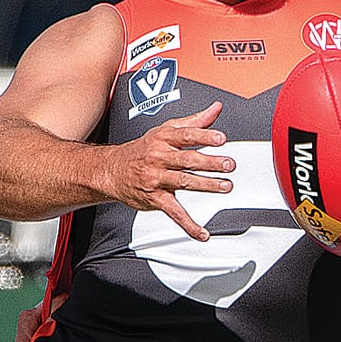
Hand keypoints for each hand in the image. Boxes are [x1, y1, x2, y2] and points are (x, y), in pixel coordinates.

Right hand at [98, 100, 233, 240]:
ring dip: (206, 185)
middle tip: (228, 164)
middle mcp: (159, 158)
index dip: (204, 136)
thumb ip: (195, 121)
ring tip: (225, 186)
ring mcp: (156, 179)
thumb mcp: (167, 130)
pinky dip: (189, 225)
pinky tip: (203, 233)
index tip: (221, 138)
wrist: (112, 170)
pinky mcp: (155, 199)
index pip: (186, 136)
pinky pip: (174, 213)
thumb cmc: (144, 149)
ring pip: (183, 182)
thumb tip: (216, 108)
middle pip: (187, 159)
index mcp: (163, 139)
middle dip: (209, 163)